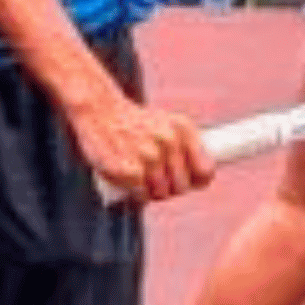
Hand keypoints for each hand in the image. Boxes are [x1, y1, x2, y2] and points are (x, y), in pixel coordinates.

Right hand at [69, 83, 211, 203]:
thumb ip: (183, 145)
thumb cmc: (133, 121)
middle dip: (171, 188)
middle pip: (182, 186)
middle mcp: (169, 142)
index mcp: (183, 129)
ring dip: (153, 193)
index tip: (188, 180)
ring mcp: (149, 157)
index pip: (205, 170)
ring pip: (162, 193)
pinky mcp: (129, 171)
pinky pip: (143, 195)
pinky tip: (133, 187)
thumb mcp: (165, 123)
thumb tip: (201, 177)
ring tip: (143, 182)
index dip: (197, 181)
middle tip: (158, 181)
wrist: (99, 109)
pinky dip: (138, 196)